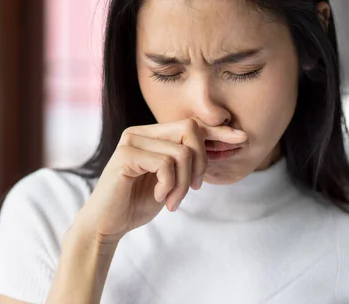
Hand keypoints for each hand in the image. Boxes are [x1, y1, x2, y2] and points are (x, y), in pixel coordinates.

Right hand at [72, 118, 247, 244]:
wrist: (107, 224)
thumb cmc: (138, 202)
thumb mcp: (170, 179)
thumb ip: (187, 161)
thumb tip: (222, 145)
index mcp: (152, 134)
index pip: (191, 124)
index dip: (218, 131)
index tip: (242, 138)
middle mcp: (140, 131)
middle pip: (190, 130)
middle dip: (201, 162)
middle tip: (194, 189)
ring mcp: (131, 141)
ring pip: (181, 152)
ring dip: (184, 183)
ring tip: (173, 200)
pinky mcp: (125, 155)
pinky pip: (166, 164)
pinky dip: (169, 185)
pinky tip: (158, 197)